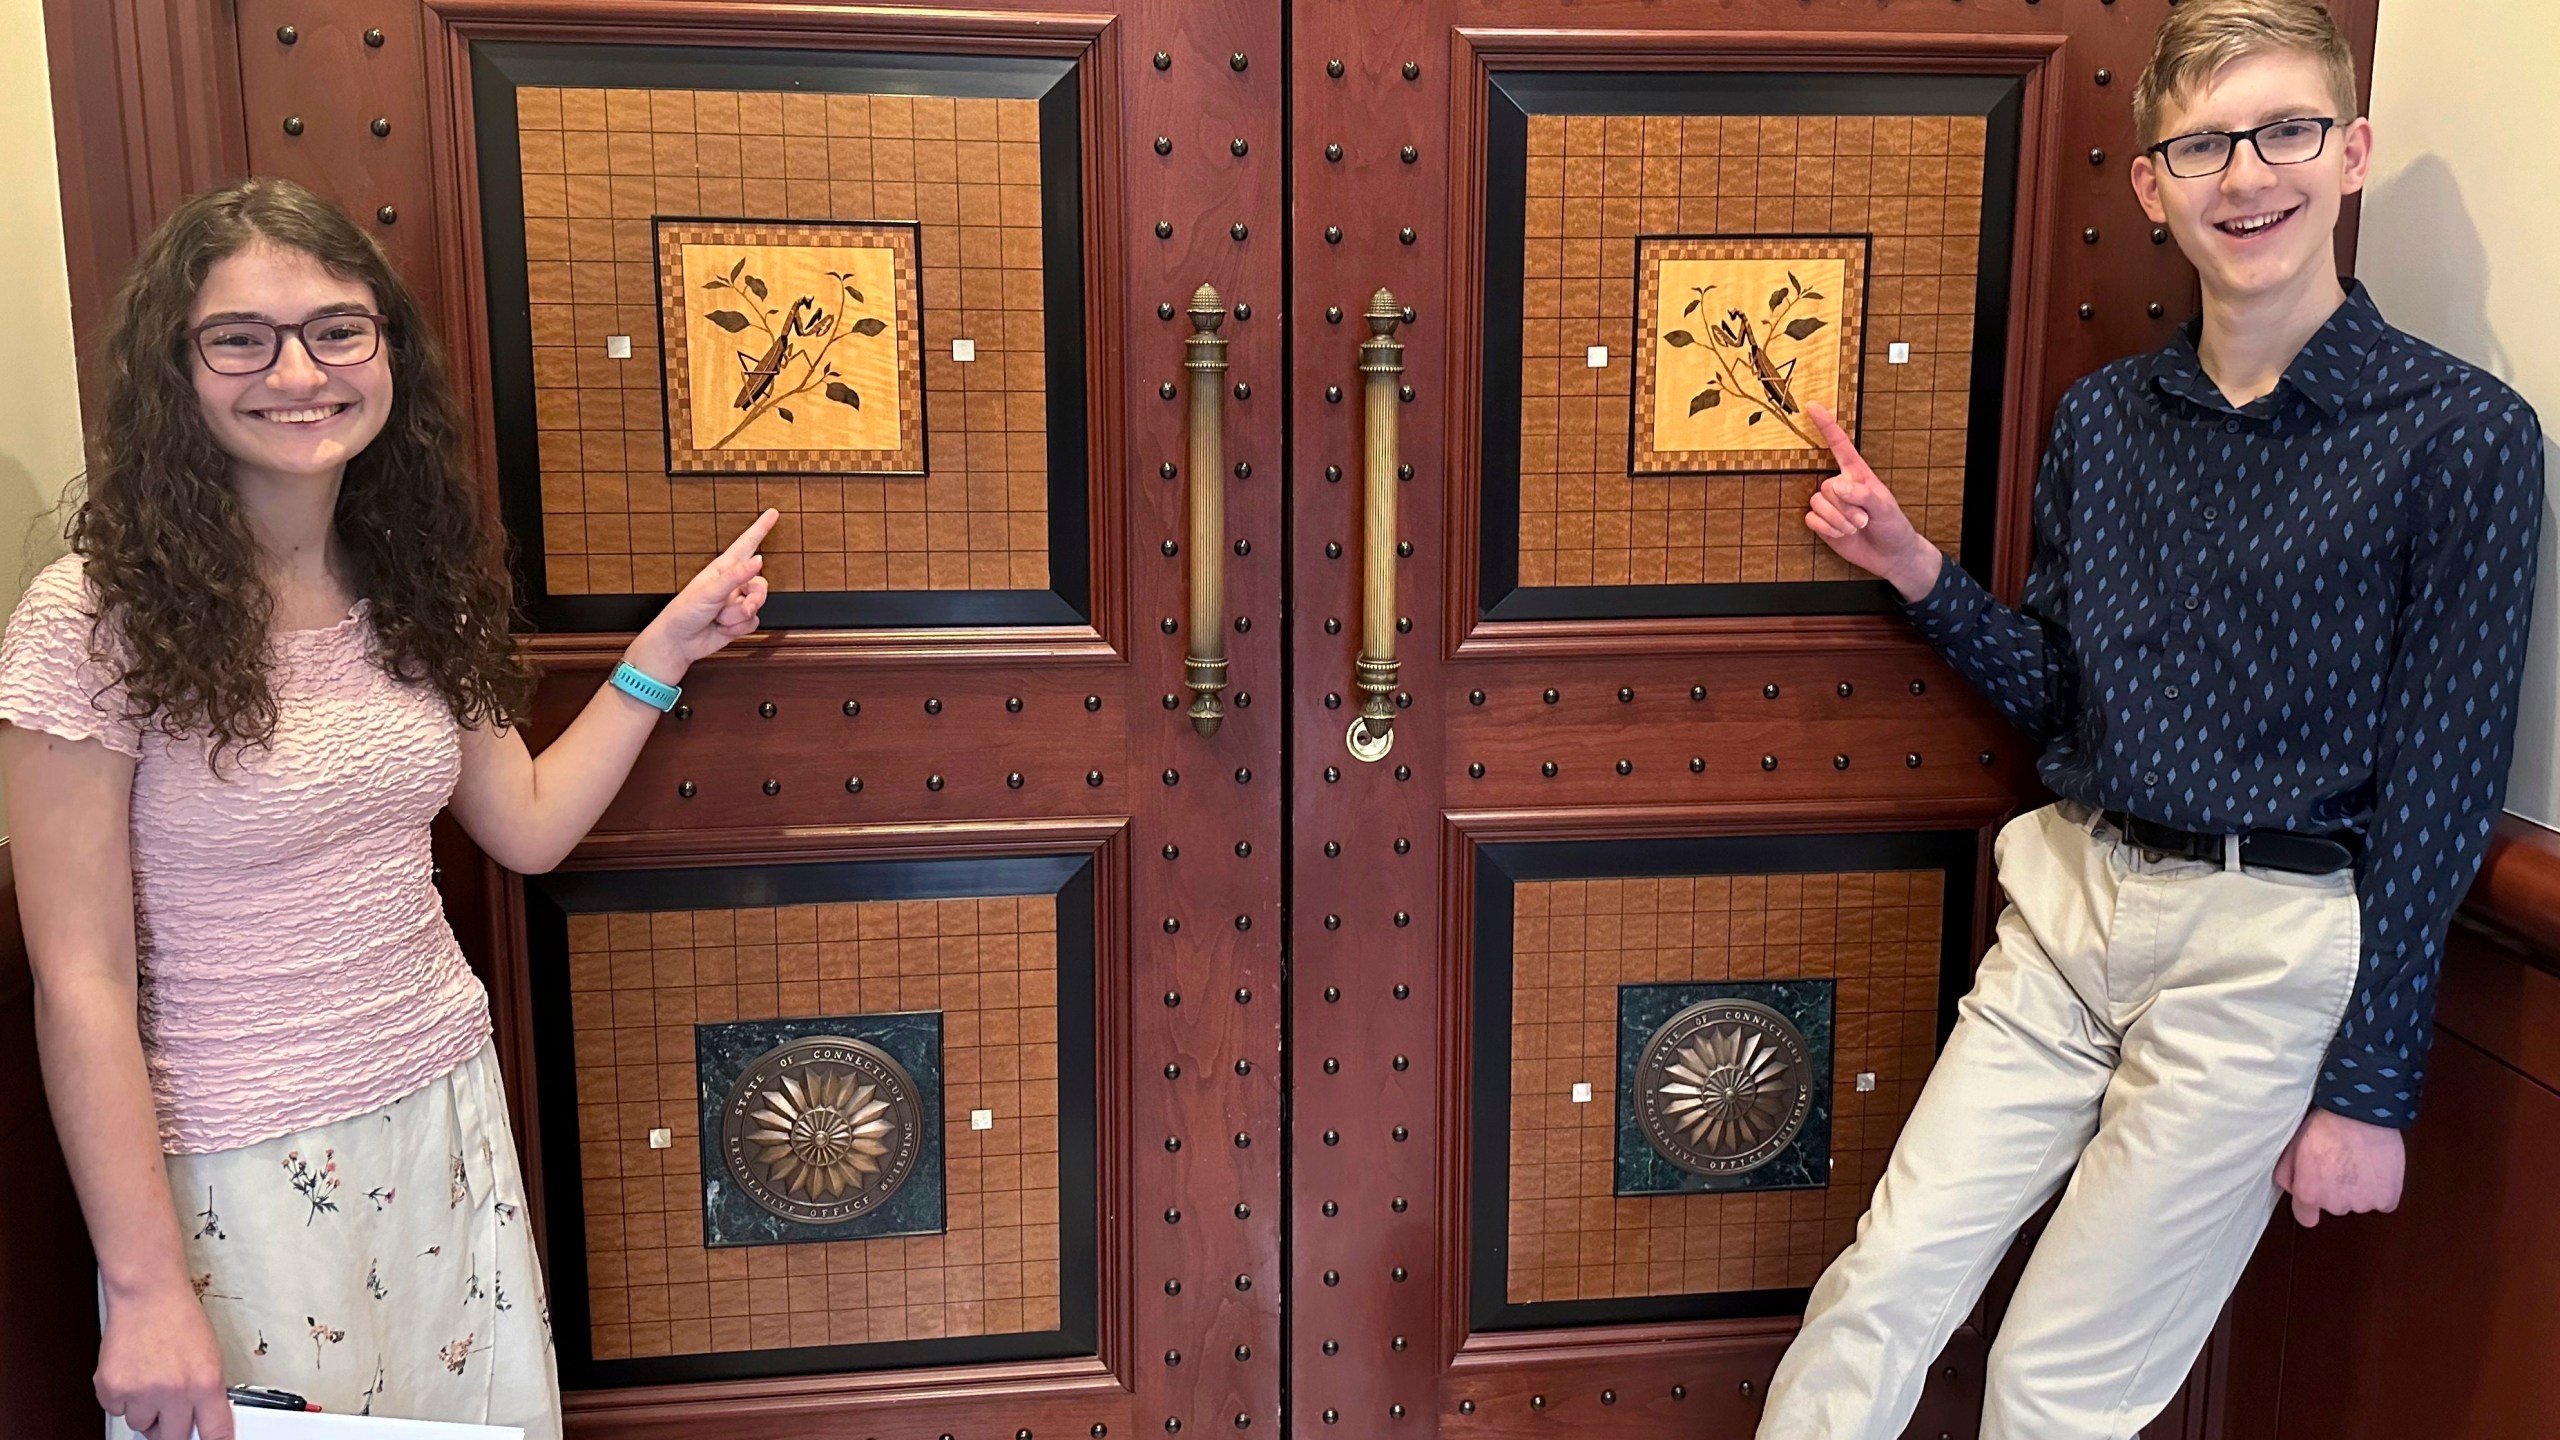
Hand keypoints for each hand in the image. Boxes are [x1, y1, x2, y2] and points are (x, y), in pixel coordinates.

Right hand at [96, 1282, 232, 1439]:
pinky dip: (121, 1397)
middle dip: (171, 1428)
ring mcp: (141, 1392)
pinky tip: (131, 1372)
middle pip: (173, 1438)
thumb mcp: (209, 1355)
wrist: (148, 1295)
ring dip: (144, 1410)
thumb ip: (206, 1391)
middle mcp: (174, 1391)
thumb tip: (202, 1420)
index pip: (215, 1430)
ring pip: (141, 1425)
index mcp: (205, 1382)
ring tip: (149, 1378)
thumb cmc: (179, 1319)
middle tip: (169, 1410)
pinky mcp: (112, 1389)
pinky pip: (116, 1411)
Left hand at [627, 509, 778, 682]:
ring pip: (758, 605)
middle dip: (754, 599)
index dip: (760, 528)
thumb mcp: (710, 590)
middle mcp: (732, 584)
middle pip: (760, 584)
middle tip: (742, 607)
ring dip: (740, 616)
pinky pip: (753, 622)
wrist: (679, 642)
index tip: (772, 513)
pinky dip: (739, 628)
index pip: (746, 544)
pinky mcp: (739, 622)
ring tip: (721, 619)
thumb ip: (736, 575)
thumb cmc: (684, 612)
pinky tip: (722, 627)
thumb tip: (758, 559)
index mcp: (723, 569)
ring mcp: (736, 603)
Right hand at [1799, 403, 1943, 600]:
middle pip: (1826, 485)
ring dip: (1838, 520)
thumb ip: (1862, 494)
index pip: (1840, 445)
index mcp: (1858, 474)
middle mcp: (1841, 486)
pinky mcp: (1822, 522)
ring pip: (1817, 503)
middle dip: (1844, 507)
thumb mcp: (1885, 508)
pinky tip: (1842, 533)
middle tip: (1863, 519)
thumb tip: (1838, 487)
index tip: (1813, 407)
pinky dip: (1827, 529)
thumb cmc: (1893, 525)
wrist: (1889, 554)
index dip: (1826, 426)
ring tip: (1855, 527)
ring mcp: (1831, 504)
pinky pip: (1811, 519)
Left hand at [2274, 1107, 2405, 1226]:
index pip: (2306, 1218)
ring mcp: (2364, 1204)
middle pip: (2335, 1206)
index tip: (2317, 1194)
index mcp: (2309, 1194)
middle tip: (2341, 1164)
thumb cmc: (2324, 1127)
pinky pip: (2384, 1201)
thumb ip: (2286, 1174)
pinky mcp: (2388, 1199)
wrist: (2360, 1115)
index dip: (2310, 1207)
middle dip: (2337, 1190)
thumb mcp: (2292, 1146)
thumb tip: (2292, 1190)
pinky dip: (2383, 1190)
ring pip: (2360, 1202)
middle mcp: (2335, 1205)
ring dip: (2361, 1189)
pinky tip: (2378, 1170)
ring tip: (2361, 1162)